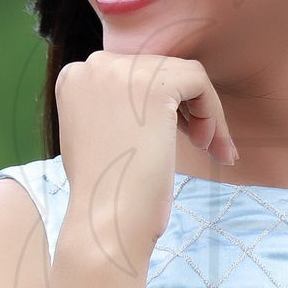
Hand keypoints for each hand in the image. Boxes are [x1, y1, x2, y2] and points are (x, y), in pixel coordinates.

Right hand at [55, 51, 237, 267]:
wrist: (105, 221)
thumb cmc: (106, 193)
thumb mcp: (99, 137)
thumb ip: (116, 108)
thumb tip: (153, 100)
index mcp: (74, 78)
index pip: (133, 75)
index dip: (162, 106)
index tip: (177, 137)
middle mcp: (92, 65)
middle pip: (160, 70)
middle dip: (185, 109)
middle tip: (203, 146)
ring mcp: (121, 70)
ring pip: (183, 75)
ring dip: (204, 113)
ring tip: (208, 149)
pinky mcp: (154, 83)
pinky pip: (199, 82)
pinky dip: (213, 112)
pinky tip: (209, 145)